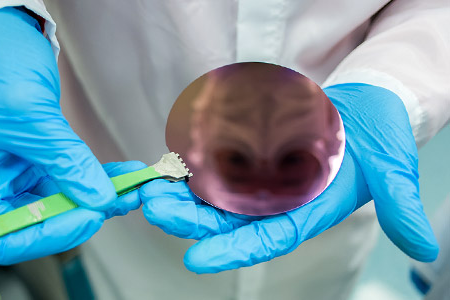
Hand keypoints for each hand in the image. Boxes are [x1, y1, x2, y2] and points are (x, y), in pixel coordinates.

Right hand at [0, 7, 143, 264]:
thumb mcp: (29, 115)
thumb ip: (65, 160)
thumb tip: (99, 197)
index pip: (4, 236)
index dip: (48, 235)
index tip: (87, 217)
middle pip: (35, 222)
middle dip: (80, 214)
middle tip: (115, 200)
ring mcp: (14, 171)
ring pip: (59, 201)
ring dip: (95, 196)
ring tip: (129, 188)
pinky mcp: (36, 158)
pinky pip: (68, 178)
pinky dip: (95, 178)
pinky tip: (120, 175)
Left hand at [141, 83, 438, 272]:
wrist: (367, 108)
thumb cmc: (380, 139)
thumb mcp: (395, 168)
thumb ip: (400, 205)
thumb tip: (421, 247)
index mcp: (307, 211)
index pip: (268, 238)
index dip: (234, 249)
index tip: (196, 259)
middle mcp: (277, 200)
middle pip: (229, 218)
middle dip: (191, 218)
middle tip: (157, 208)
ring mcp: (262, 177)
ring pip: (215, 194)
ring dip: (181, 193)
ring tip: (150, 189)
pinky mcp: (251, 153)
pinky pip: (216, 162)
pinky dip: (190, 164)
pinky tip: (165, 163)